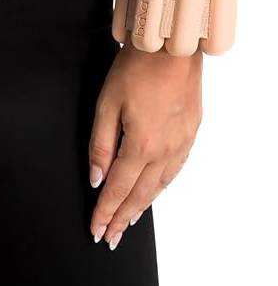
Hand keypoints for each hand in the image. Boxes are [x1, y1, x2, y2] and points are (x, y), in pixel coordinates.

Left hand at [88, 41, 202, 249]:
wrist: (171, 48)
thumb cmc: (136, 69)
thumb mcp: (106, 103)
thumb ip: (100, 144)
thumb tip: (95, 177)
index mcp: (140, 146)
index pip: (117, 189)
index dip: (105, 212)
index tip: (97, 230)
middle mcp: (164, 151)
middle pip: (139, 195)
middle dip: (121, 218)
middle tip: (110, 237)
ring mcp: (180, 144)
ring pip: (159, 186)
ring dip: (142, 207)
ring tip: (128, 222)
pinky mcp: (190, 133)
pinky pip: (174, 170)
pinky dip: (161, 187)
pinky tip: (155, 192)